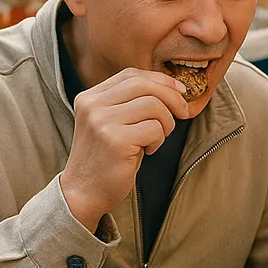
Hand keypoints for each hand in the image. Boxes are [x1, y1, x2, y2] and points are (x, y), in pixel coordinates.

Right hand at [60, 68, 189, 231]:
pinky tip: (147, 151)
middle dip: (172, 97)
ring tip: (155, 139)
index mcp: (90, 97)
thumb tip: (175, 87)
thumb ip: (131, 102)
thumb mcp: (113, 123)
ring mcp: (102, 121)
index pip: (131, 75)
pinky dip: (159, 140)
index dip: (161, 80)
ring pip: (154, 106)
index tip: (180, 92)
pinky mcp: (115, 139)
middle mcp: (92, 105)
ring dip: (165, 124)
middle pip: (144, 85)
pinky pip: (155, 129)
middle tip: (183, 113)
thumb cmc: (108, 158)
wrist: (84, 192)